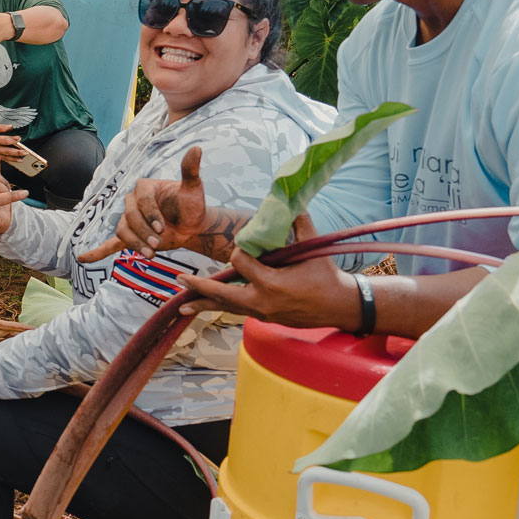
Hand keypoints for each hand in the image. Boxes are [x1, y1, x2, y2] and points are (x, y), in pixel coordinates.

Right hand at [79, 146, 214, 262]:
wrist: (192, 225)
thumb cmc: (191, 205)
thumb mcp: (193, 189)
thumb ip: (190, 171)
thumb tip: (196, 149)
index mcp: (144, 188)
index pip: (140, 200)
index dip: (150, 215)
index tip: (162, 227)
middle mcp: (133, 202)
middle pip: (130, 217)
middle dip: (144, 232)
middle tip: (158, 244)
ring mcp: (130, 219)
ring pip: (123, 231)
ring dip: (135, 244)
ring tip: (150, 255)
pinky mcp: (131, 235)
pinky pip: (110, 243)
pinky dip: (97, 251)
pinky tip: (83, 257)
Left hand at [176, 212, 364, 326]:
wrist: (340, 307)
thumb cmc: (327, 276)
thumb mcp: (314, 249)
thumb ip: (300, 224)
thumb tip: (291, 200)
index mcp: (271, 283)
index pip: (240, 264)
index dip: (239, 251)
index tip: (244, 243)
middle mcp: (262, 301)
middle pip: (222, 294)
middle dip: (199, 287)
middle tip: (179, 280)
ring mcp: (261, 312)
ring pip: (226, 308)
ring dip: (204, 304)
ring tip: (180, 307)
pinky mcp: (264, 317)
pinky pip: (236, 311)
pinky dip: (220, 308)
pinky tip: (205, 307)